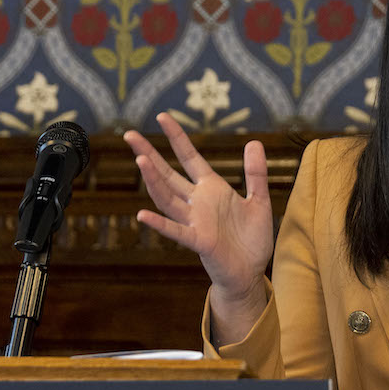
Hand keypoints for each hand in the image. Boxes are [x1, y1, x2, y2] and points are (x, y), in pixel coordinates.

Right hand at [123, 113, 273, 321]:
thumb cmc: (252, 239)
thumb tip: (254, 142)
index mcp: (212, 189)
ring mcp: (195, 222)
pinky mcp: (198, 242)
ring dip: (154, 181)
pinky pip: (176, 231)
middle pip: (168, 174)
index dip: (176, 137)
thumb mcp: (259, 200)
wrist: (250, 272)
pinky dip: (160, 224)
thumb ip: (256, 173)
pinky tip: (142, 215)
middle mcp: (198, 202)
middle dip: (149, 154)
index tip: (162, 117)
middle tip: (129, 134)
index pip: (189, 157)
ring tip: (140, 160)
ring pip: (168, 198)